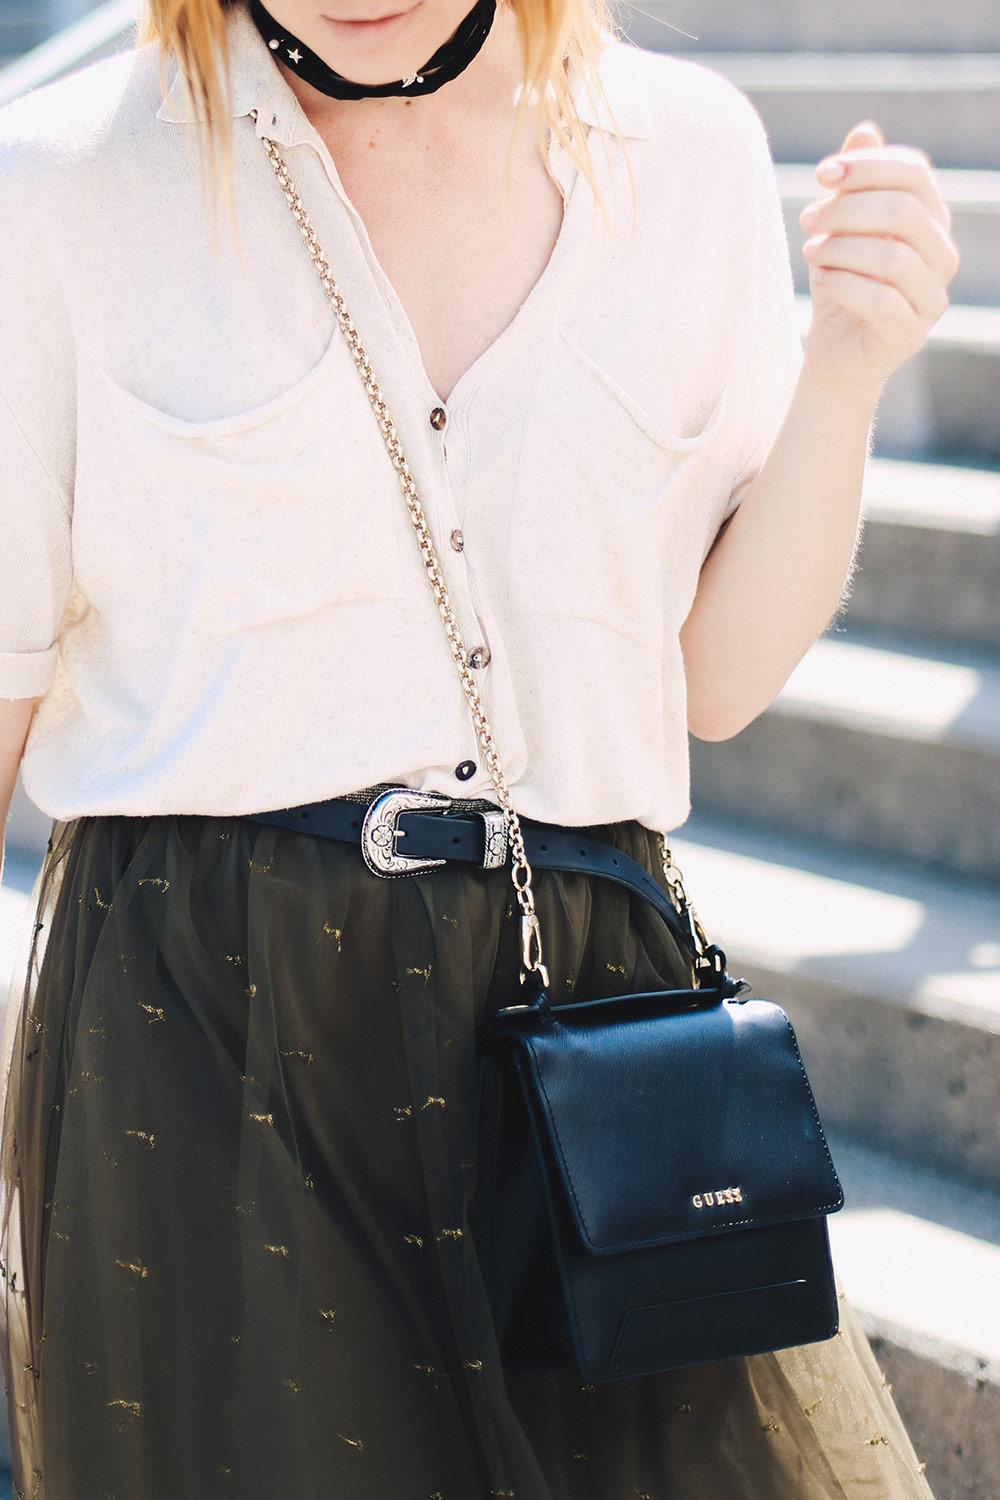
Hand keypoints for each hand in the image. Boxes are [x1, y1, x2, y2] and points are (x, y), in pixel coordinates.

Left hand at [799, 122, 958, 401]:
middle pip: (904, 210)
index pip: (915, 173)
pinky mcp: (910, 335)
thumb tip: (864, 130)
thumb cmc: (841, 284)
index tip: (821, 174)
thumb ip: (855, 183)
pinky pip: (881, 299)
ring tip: (811, 253)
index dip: (867, 166)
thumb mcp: (842, 230)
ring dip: (840, 248)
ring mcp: (932, 298)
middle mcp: (942, 256)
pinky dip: (842, 284)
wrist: (835, 354)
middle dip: (846, 209)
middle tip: (808, 219)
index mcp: (931, 221)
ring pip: (892, 256)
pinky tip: (819, 280)